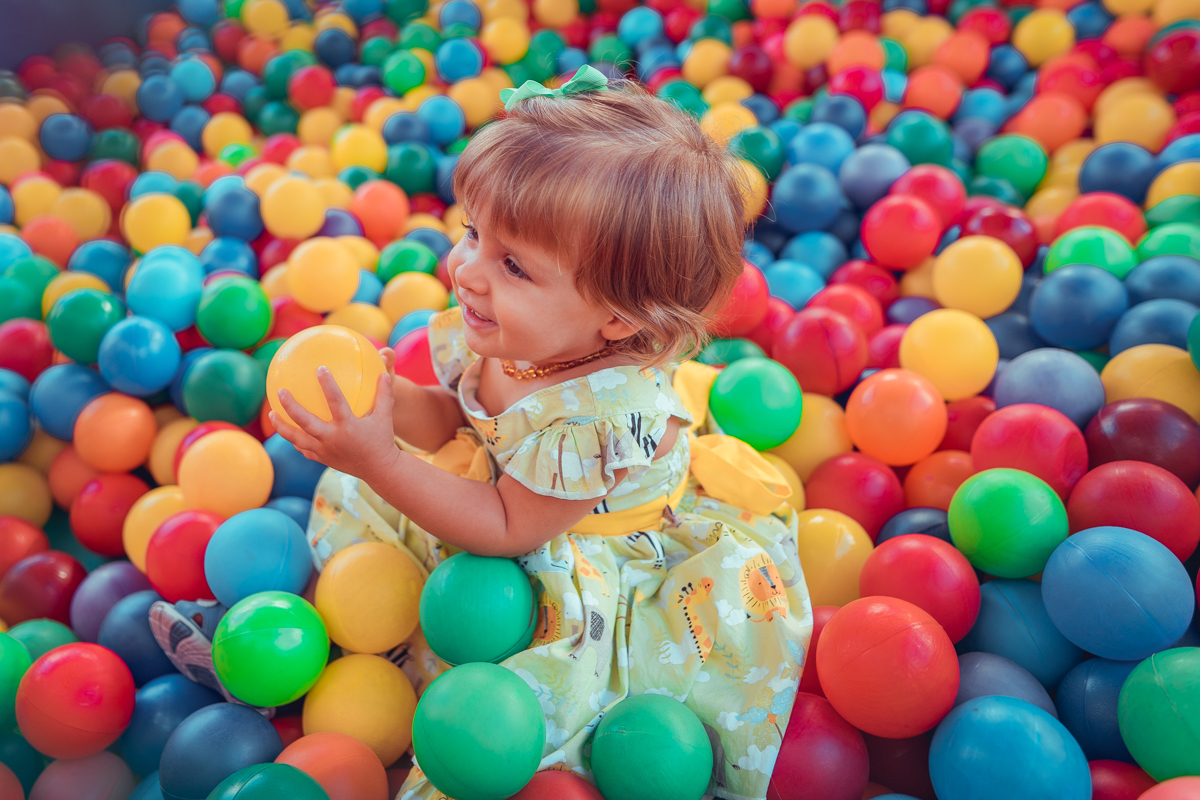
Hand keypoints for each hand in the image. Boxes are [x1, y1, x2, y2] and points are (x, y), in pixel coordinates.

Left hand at [269, 354, 399, 482]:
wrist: (379, 470)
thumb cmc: (382, 440)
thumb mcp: (385, 417)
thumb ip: (384, 395)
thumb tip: (384, 373)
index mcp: (348, 426)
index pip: (335, 401)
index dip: (327, 384)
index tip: (320, 369)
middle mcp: (332, 439)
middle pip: (305, 422)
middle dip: (290, 406)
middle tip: (280, 391)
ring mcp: (324, 451)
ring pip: (296, 438)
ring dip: (281, 426)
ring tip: (271, 413)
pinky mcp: (321, 459)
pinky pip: (303, 448)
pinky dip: (294, 439)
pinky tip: (288, 430)